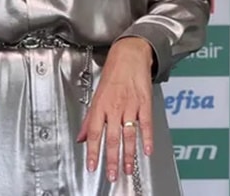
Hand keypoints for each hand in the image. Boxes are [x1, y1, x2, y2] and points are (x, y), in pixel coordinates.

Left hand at [76, 37, 154, 182]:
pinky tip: (147, 151)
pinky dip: (147, 138)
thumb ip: (90, 119)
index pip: (94, 133)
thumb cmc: (113, 73)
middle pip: (111, 137)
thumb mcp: (97, 95)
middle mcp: (114, 107)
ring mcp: (130, 105)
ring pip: (128, 134)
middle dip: (111, 159)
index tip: (92, 166)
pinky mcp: (145, 103)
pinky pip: (146, 124)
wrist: (129, 55)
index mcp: (100, 105)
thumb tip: (82, 137)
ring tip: (128, 169)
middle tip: (112, 175)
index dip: (93, 151)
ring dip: (128, 154)